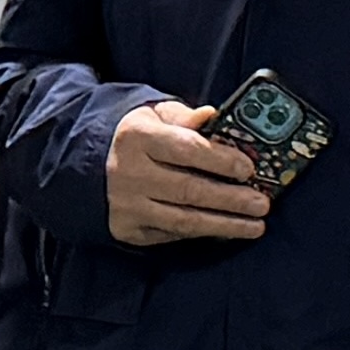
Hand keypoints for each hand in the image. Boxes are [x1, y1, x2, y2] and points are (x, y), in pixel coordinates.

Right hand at [104, 99, 271, 246]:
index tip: (249, 168)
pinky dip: (202, 234)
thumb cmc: (133, 137)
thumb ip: (184, 116)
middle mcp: (130, 173)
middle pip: (190, 190)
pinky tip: (226, 231)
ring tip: (255, 225)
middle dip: (232, 199)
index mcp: (137, 137)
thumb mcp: (152, 115)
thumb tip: (211, 115)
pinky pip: (171, 235)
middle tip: (262, 204)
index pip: (186, 150)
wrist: (87, 165)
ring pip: (184, 220)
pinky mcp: (129, 230)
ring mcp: (128, 205)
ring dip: (225, 225)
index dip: (221, 160)